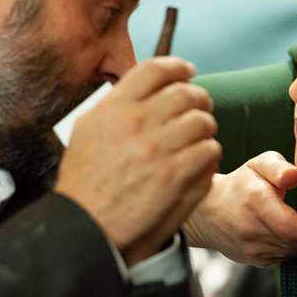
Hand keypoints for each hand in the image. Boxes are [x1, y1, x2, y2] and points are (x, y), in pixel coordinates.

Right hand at [55, 57, 220, 266]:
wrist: (87, 229)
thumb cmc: (86, 185)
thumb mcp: (88, 132)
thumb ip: (116, 106)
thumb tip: (146, 88)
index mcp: (114, 109)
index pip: (155, 70)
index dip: (178, 67)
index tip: (188, 72)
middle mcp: (136, 123)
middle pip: (186, 93)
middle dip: (199, 100)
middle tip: (200, 110)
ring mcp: (158, 149)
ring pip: (203, 122)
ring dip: (205, 130)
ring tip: (198, 140)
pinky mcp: (176, 176)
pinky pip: (210, 152)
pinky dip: (209, 156)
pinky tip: (199, 164)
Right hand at [184, 151, 296, 266]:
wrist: (207, 213)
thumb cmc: (238, 186)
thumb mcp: (257, 165)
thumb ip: (279, 167)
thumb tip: (296, 175)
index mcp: (255, 204)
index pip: (292, 227)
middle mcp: (254, 231)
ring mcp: (255, 250)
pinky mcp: (259, 261)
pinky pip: (291, 256)